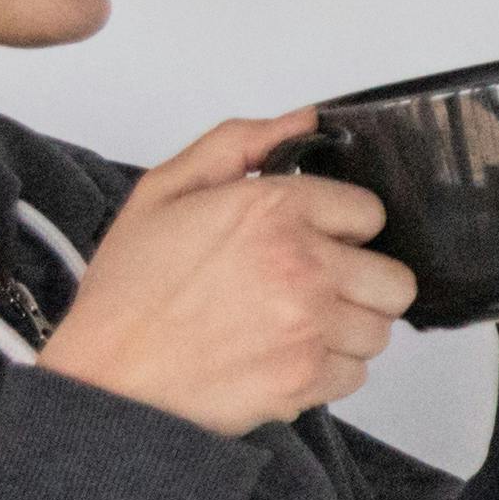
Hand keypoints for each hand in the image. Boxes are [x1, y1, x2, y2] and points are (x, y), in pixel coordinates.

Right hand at [35, 112, 412, 435]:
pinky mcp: (306, 380)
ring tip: (295, 326)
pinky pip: (357, 374)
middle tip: (316, 289)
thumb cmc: (130, 290)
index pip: (370, 213)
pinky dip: (329, 372)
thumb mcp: (166, 190)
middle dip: (360, 282)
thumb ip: (240, 143)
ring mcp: (310, 326)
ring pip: (379, 329)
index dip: (342, 228)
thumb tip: (305, 119)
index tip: (314, 241)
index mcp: (273, 210)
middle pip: (393, 278)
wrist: (105, 378)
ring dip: (347, 329)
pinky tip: (285, 359)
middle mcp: (303, 265)